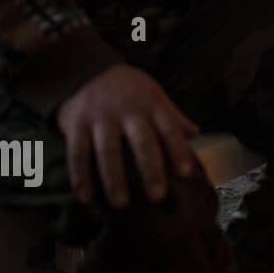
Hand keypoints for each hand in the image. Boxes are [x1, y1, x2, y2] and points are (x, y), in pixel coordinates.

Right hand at [55, 65, 200, 208]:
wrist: (85, 68)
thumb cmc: (128, 89)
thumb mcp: (154, 95)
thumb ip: (173, 116)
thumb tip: (197, 134)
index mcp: (152, 104)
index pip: (169, 129)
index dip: (178, 151)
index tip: (185, 174)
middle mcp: (128, 110)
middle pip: (142, 142)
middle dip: (150, 170)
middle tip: (157, 197)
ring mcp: (100, 116)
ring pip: (108, 150)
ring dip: (114, 179)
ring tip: (121, 204)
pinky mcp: (76, 123)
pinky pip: (77, 152)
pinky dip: (80, 176)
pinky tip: (85, 198)